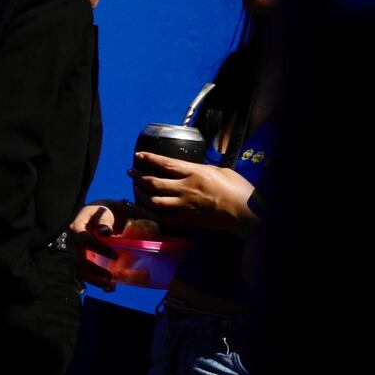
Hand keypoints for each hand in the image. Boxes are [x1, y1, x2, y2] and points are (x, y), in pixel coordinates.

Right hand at [69, 202, 123, 290]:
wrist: (98, 216)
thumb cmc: (103, 212)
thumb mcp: (104, 211)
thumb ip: (105, 220)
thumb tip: (105, 232)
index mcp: (76, 226)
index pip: (84, 239)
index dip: (99, 248)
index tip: (115, 256)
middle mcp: (72, 241)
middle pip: (78, 259)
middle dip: (93, 270)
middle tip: (110, 276)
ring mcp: (74, 252)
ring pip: (79, 270)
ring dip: (93, 280)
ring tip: (109, 286)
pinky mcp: (80, 260)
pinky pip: (84, 273)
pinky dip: (95, 281)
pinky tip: (108, 287)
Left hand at [131, 153, 255, 229]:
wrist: (244, 213)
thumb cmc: (237, 189)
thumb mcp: (220, 171)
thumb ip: (202, 169)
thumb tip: (193, 169)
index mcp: (194, 172)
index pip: (165, 163)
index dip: (149, 159)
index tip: (138, 155)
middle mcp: (184, 188)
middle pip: (153, 182)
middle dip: (138, 177)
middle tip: (131, 172)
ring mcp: (184, 205)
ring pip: (154, 201)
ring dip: (141, 195)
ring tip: (136, 189)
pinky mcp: (186, 219)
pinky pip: (163, 217)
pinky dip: (151, 213)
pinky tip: (145, 209)